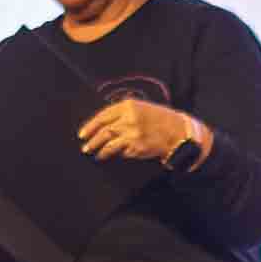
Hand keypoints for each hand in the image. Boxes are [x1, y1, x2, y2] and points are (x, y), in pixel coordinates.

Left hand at [77, 94, 208, 165]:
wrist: (178, 131)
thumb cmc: (159, 118)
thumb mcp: (141, 108)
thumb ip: (122, 113)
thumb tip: (102, 125)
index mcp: (129, 106)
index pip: (103, 116)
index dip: (90, 126)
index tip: (82, 134)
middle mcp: (129, 119)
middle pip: (104, 131)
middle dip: (92, 141)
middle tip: (85, 147)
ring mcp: (133, 134)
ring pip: (110, 145)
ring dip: (101, 151)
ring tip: (96, 155)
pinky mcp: (137, 147)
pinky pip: (123, 152)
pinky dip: (119, 154)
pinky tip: (117, 155)